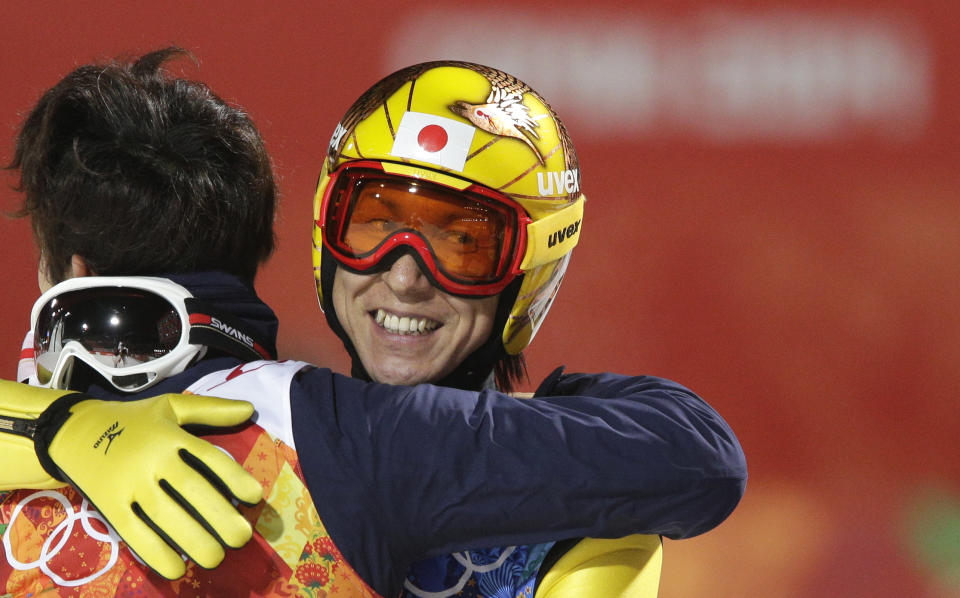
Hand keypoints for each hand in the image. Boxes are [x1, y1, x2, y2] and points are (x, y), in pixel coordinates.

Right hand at [35, 393, 263, 578]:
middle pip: (192, 490)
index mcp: (171, 435)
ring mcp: (129, 484)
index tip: (255, 497)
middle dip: (220, 516)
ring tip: (216, 558)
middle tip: (242, 538)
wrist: (73, 431)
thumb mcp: (171, 406)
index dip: (234, 478)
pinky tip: (177, 568)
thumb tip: (250, 409)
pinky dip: (155, 553)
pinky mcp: (109, 505)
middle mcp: (152, 460)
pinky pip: (134, 533)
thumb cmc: (132, 420)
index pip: (209, 457)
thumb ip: (211, 409)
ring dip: (193, 540)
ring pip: (165, 515)